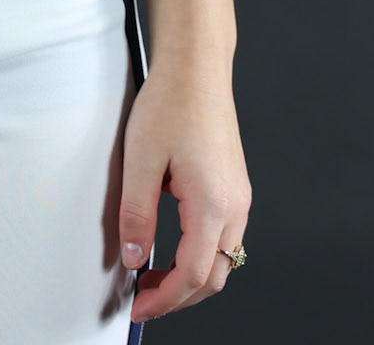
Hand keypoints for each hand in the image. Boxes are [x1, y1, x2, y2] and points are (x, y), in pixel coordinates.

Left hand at [118, 56, 250, 322]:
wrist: (197, 67)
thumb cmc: (171, 102)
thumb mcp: (140, 160)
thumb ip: (136, 215)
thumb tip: (133, 259)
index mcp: (212, 203)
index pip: (192, 275)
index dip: (164, 299)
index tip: (137, 306)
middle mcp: (234, 206)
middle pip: (213, 276)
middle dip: (178, 297)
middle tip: (142, 299)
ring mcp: (239, 197)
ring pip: (222, 261)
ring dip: (190, 278)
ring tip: (154, 278)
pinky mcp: (235, 187)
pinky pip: (224, 238)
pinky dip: (200, 256)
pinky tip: (173, 249)